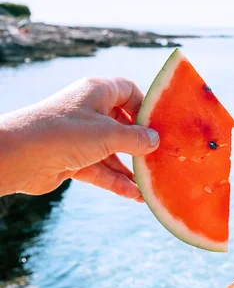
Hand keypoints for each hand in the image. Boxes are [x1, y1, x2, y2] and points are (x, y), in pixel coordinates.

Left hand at [0, 77, 158, 199]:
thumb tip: (155, 141)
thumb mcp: (109, 133)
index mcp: (97, 92)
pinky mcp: (73, 160)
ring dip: (131, 168)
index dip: (145, 107)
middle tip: (162, 158)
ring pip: (114, 152)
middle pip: (123, 125)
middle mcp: (89, 112)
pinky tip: (135, 195)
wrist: (17, 157)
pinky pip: (102, 170)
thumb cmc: (64, 134)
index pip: (128, 92)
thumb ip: (136, 138)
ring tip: (152, 184)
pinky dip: (117, 181)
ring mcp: (81, 137)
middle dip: (141, 144)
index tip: (161, 127)